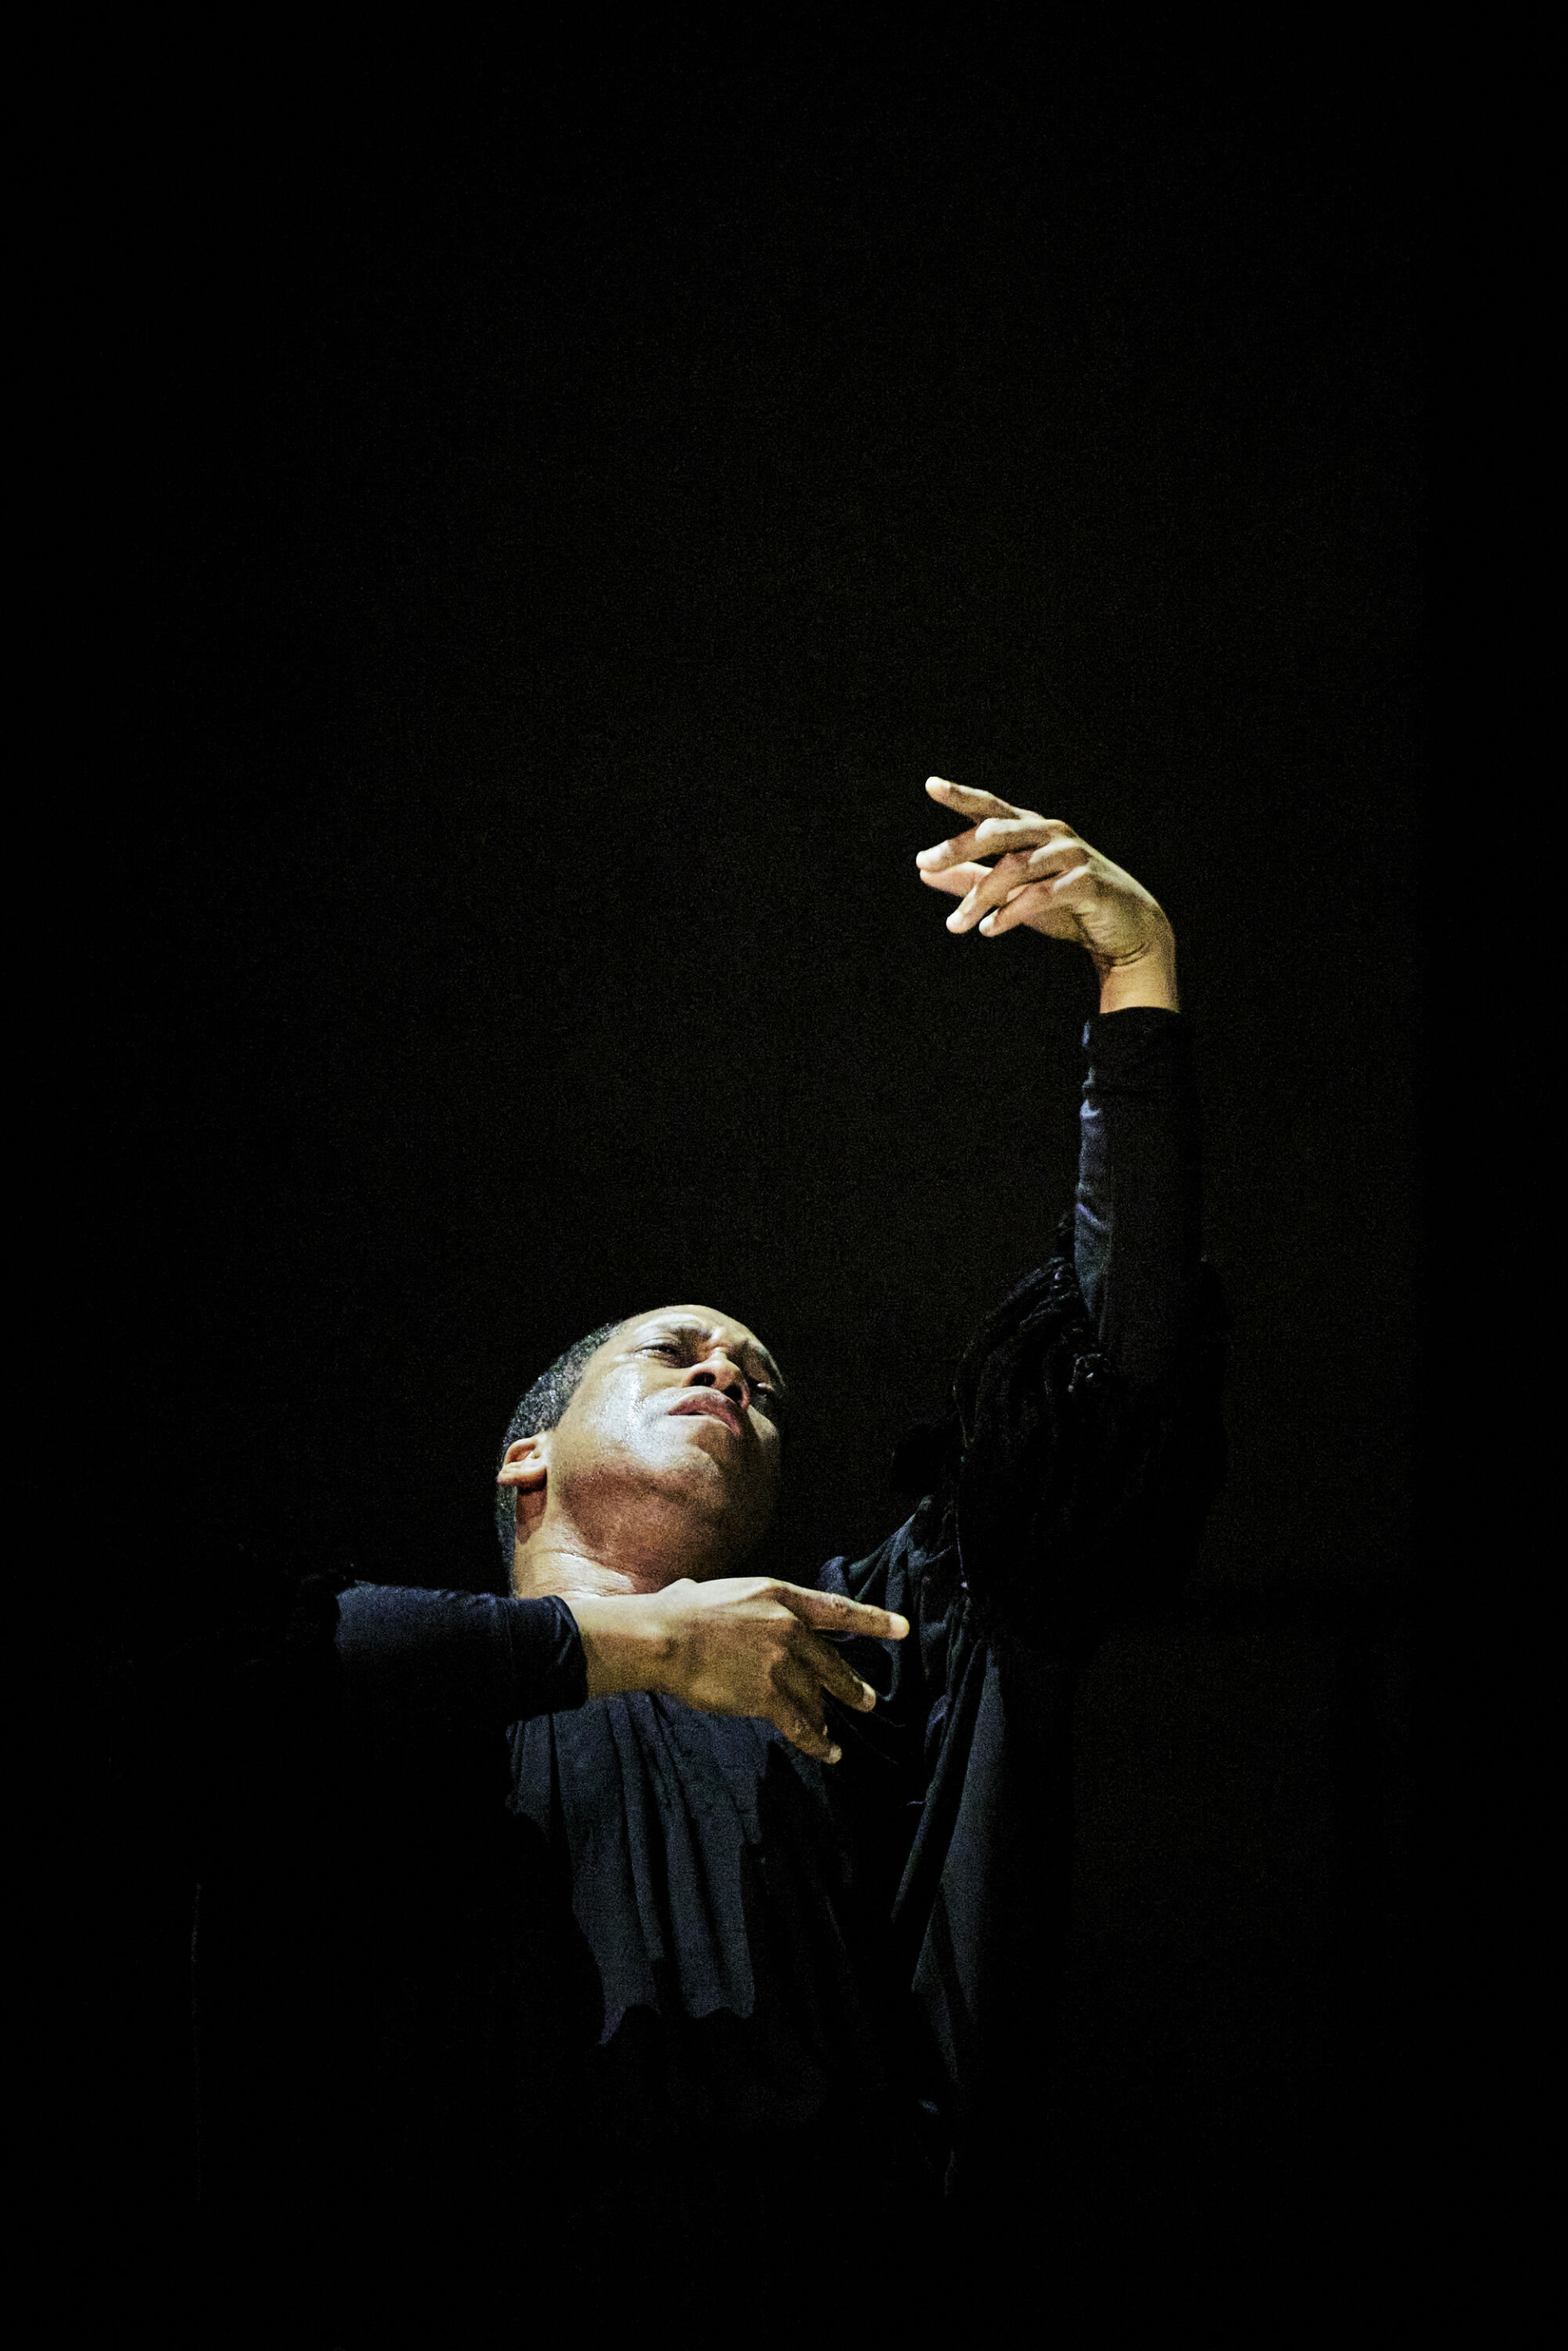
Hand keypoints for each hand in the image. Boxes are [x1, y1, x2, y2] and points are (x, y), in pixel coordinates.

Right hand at [567, 1579, 908, 1762]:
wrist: (664, 1638)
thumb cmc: (678, 1612)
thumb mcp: (715, 1590)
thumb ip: (729, 1601)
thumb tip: (697, 1592)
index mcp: (780, 1597)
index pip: (838, 1610)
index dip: (874, 1620)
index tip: (902, 1628)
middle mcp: (789, 1628)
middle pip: (831, 1662)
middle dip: (851, 1686)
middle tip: (867, 1700)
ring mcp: (781, 1663)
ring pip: (816, 1697)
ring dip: (827, 1717)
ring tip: (835, 1733)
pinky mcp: (768, 1695)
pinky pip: (801, 1724)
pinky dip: (817, 1741)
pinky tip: (828, 1752)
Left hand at [915, 777, 1176, 1009]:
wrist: (1123, 926)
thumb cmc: (1064, 904)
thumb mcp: (1011, 892)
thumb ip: (971, 880)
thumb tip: (925, 872)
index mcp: (1031, 830)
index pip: (991, 809)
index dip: (962, 796)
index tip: (931, 785)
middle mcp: (1050, 834)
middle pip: (997, 832)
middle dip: (959, 847)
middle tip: (925, 863)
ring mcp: (1071, 855)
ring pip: (1015, 868)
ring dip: (980, 897)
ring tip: (955, 925)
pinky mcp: (1086, 882)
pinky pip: (1041, 894)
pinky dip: (1011, 913)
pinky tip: (989, 930)